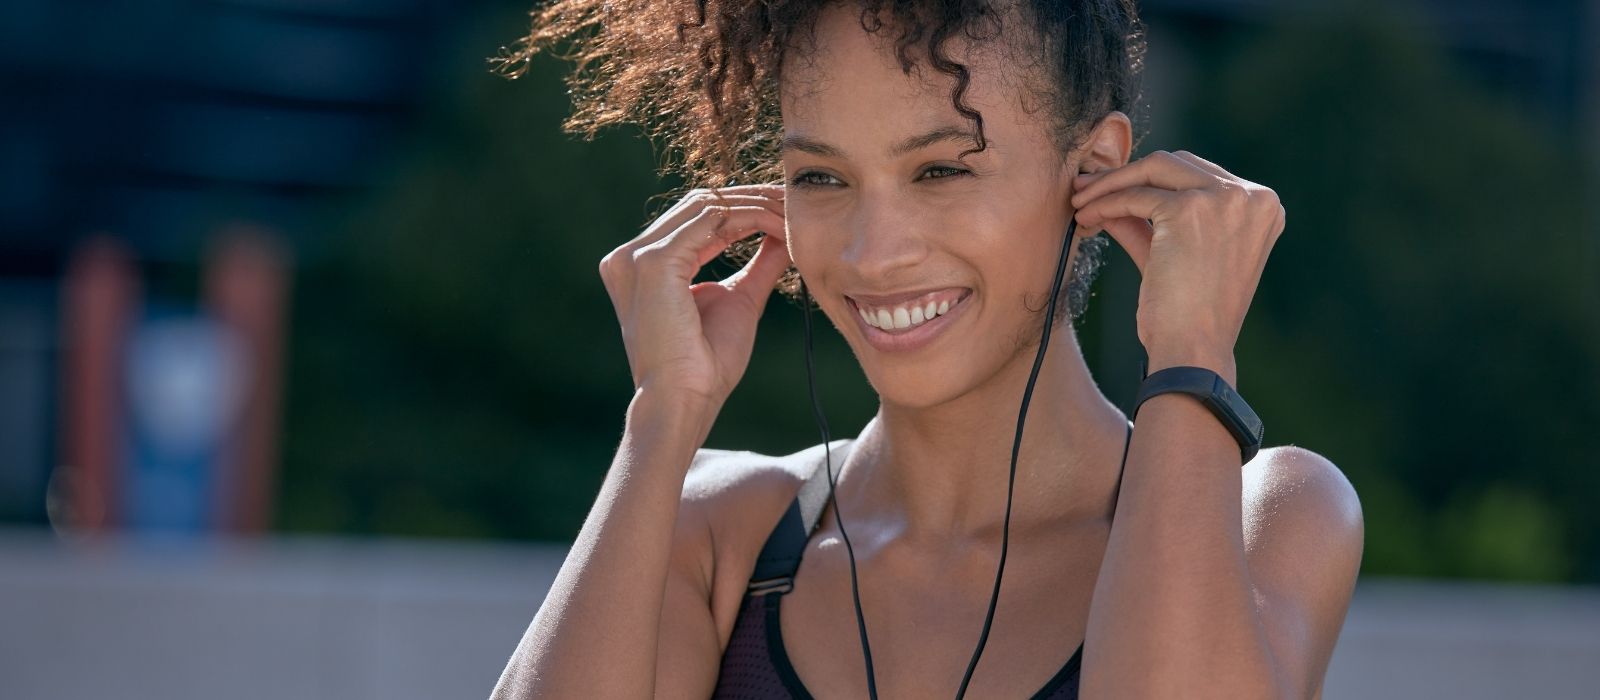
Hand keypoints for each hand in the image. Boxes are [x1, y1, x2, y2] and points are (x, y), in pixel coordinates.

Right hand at [598, 183, 790, 407]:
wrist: (684, 399)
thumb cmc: (705, 364)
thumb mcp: (739, 300)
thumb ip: (758, 264)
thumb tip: (783, 234)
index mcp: (640, 266)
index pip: (693, 218)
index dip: (741, 209)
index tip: (783, 211)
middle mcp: (630, 256)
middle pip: (699, 204)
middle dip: (751, 199)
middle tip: (794, 202)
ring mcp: (637, 256)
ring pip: (707, 205)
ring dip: (756, 205)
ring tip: (793, 214)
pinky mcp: (654, 261)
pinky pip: (712, 221)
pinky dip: (751, 218)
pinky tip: (781, 227)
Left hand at [1070, 150, 1284, 379]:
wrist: (1192, 350)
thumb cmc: (1187, 314)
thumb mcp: (1173, 254)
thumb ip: (1148, 221)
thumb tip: (1107, 192)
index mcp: (1262, 207)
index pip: (1197, 174)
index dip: (1151, 180)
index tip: (1115, 189)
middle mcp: (1251, 198)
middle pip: (1176, 163)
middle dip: (1127, 175)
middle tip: (1087, 189)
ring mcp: (1224, 200)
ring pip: (1153, 170)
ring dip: (1109, 184)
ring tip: (1079, 202)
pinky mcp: (1190, 209)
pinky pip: (1134, 195)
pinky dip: (1104, 203)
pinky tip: (1086, 217)